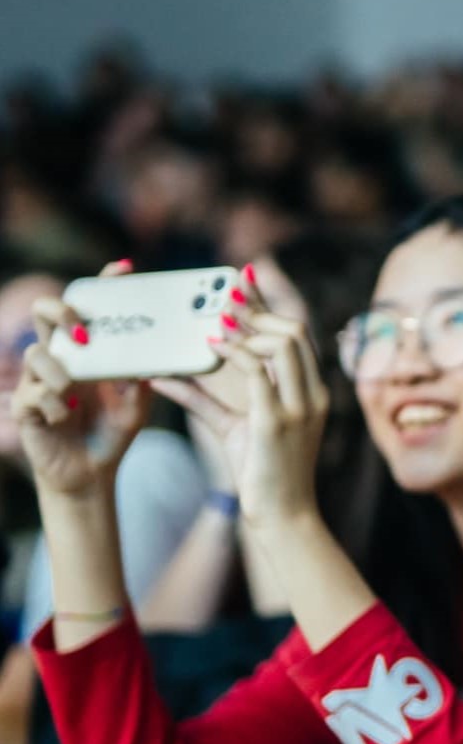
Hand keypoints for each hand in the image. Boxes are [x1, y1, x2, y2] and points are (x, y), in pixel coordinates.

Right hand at [13, 261, 149, 497]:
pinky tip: (66, 419)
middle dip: (60, 312)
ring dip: (60, 373)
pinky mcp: (25, 406)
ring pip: (36, 353)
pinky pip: (34, 393)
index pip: (89, 309)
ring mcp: (38, 380)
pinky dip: (55, 406)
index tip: (123, 268)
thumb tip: (156, 357)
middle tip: (83, 333)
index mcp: (87, 353)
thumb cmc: (112, 434)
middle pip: (45, 313)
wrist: (91, 475)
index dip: (102, 284)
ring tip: (76, 395)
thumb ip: (144, 380)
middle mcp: (60, 359)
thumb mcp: (138, 405)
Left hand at [152, 273, 328, 529]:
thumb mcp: (232, 428)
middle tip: (225, 297)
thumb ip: (202, 399)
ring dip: (248, 327)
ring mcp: (299, 408)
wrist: (282, 516)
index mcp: (312, 394)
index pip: (298, 337)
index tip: (244, 286)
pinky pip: (258, 371)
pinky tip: (209, 348)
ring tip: (216, 324)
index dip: (271, 308)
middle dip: (259, 309)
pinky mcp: (277, 421)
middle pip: (295, 331)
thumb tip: (162, 376)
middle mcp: (313, 396)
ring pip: (284, 343)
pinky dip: (233, 352)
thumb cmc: (262, 474)